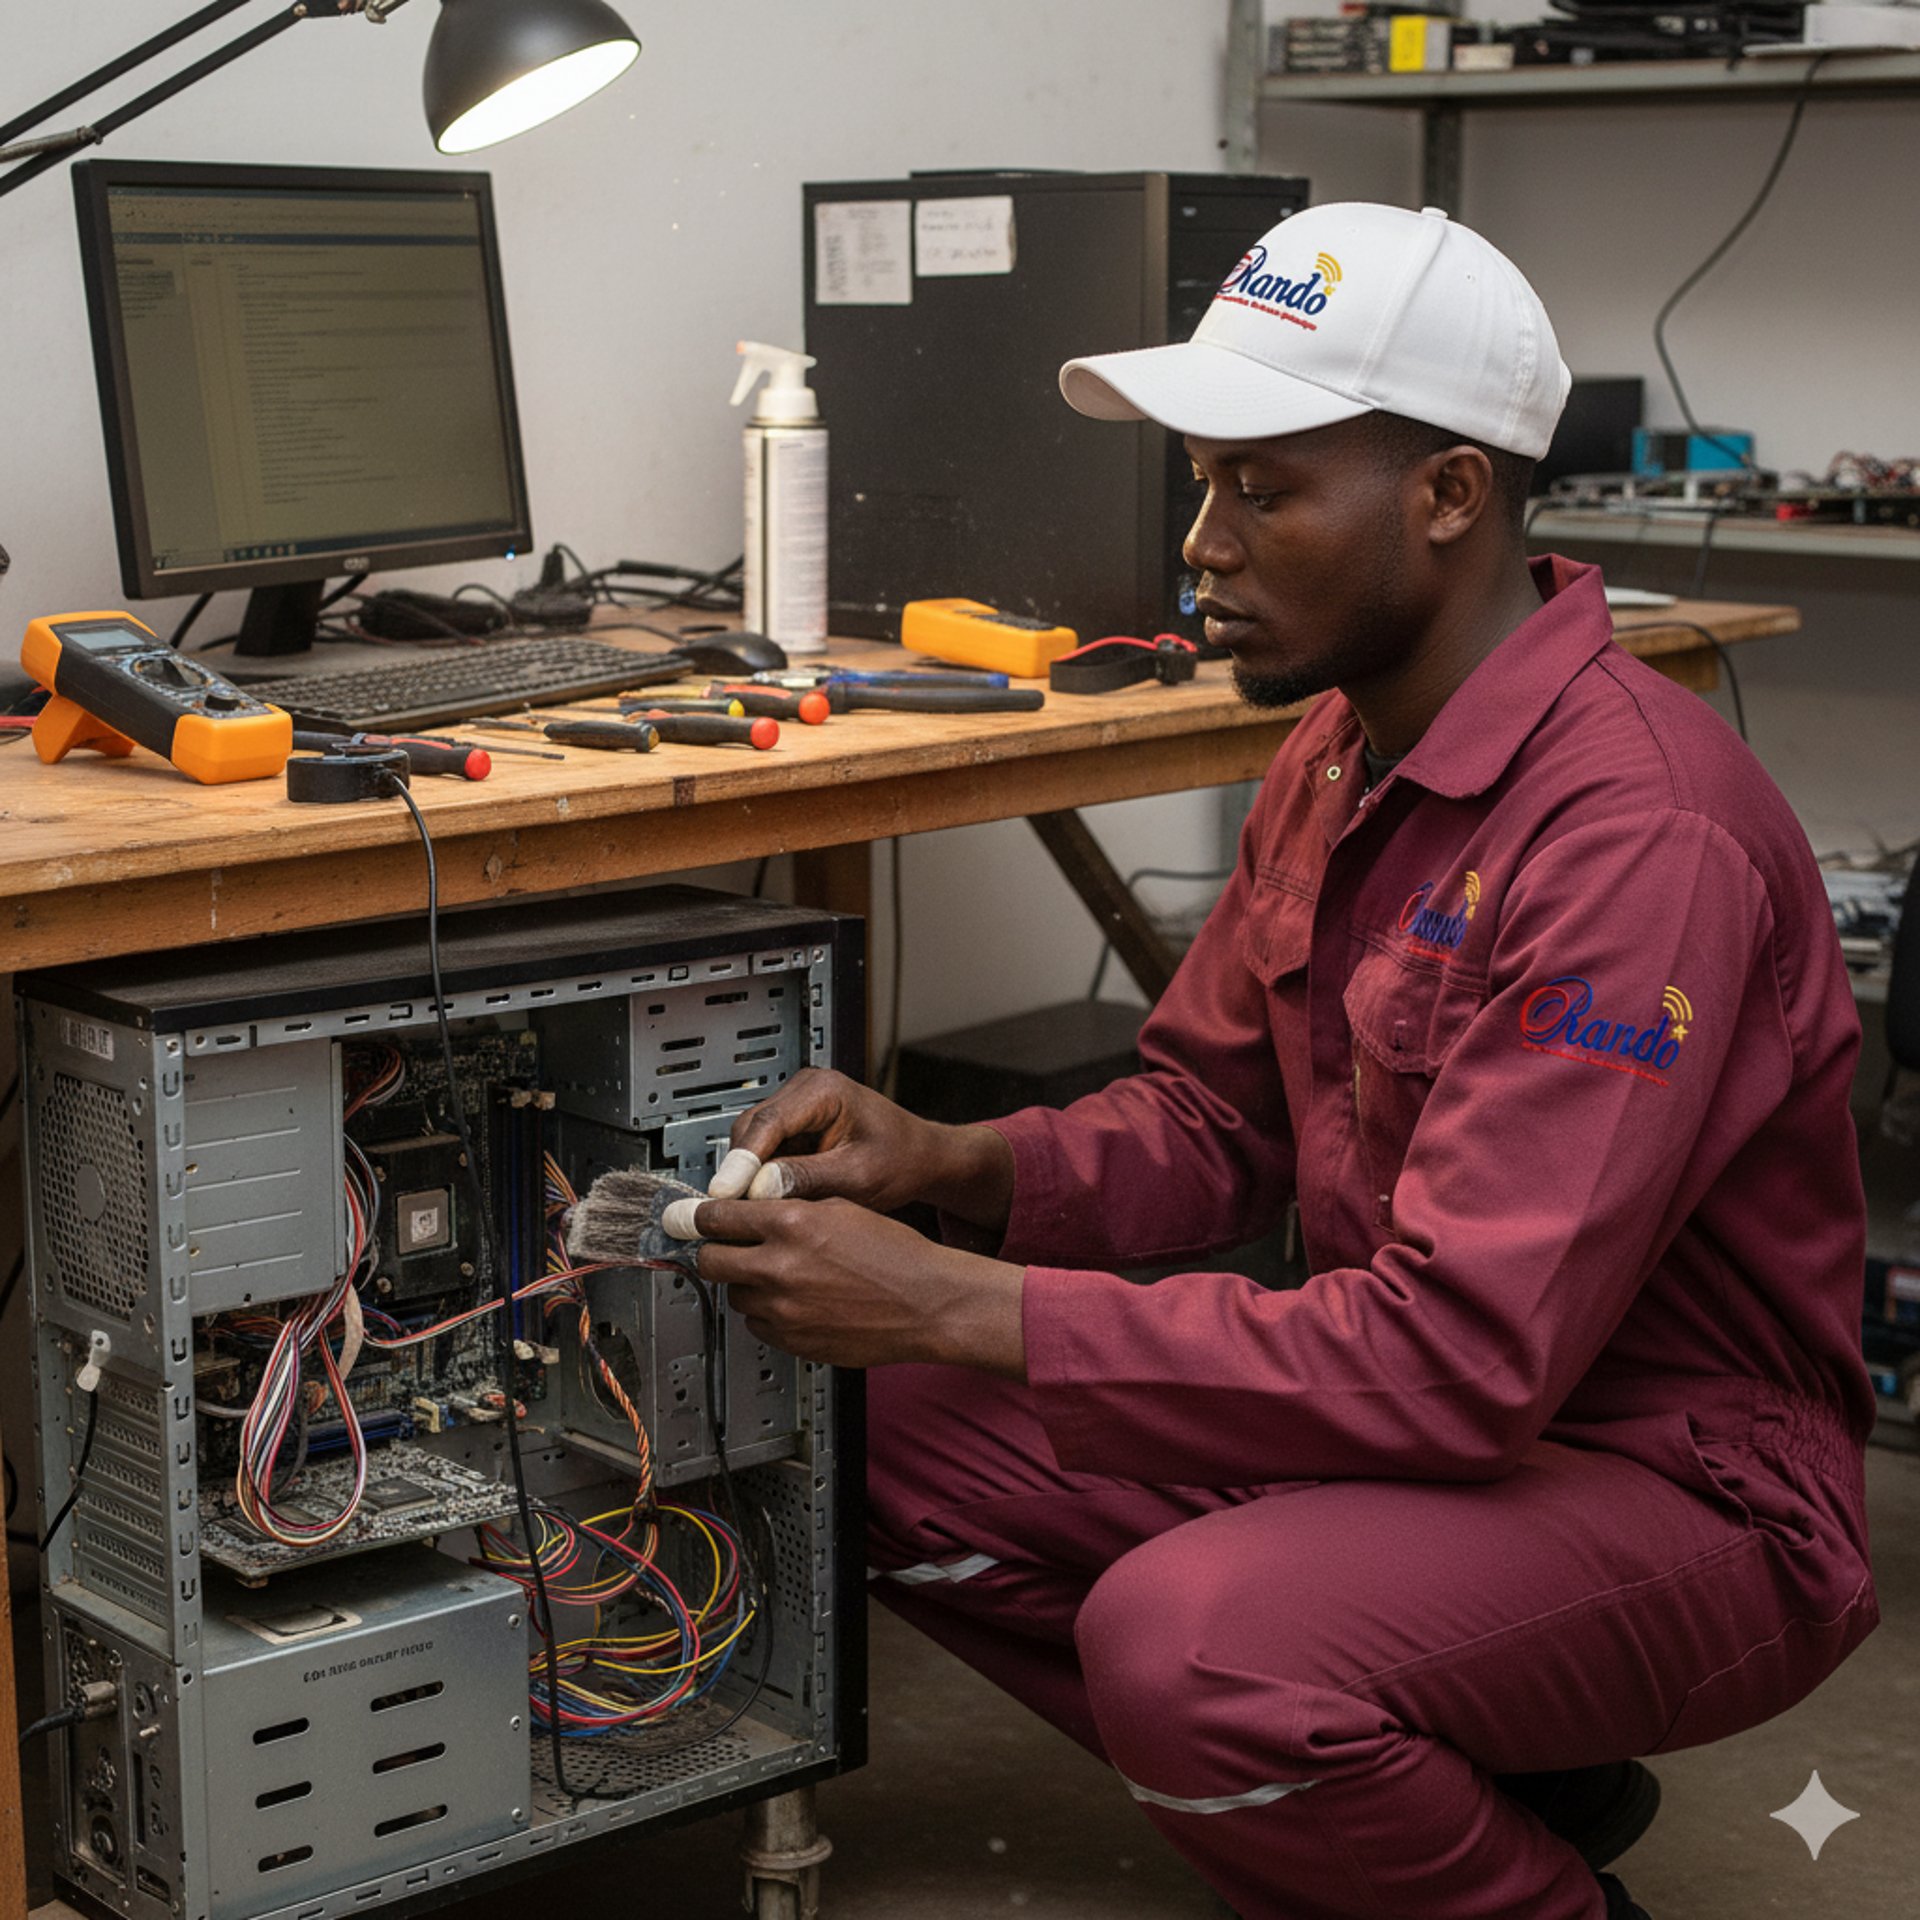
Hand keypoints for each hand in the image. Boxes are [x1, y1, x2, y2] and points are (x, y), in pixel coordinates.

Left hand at [692, 1195, 1025, 1374]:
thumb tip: (749, 1207)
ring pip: (734, 1293)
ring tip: (780, 1274)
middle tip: (723, 1246)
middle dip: (714, 1250)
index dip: (699, 1215)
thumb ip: (789, 1206)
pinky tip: (797, 1300)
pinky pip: (757, 1324)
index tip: (686, 1216)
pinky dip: (768, 1311)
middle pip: (710, 1259)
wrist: (926, 1302)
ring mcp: (782, 1308)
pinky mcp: (791, 1340)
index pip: (717, 1216)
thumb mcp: (840, 1206)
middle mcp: (780, 1266)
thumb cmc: (894, 1253)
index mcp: (792, 1223)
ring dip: (746, 1282)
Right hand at [713, 1067, 1014, 1233]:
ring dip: (752, 1177)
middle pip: (751, 1131)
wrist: (921, 1156)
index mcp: (824, 1091)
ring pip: (752, 1143)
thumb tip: (759, 1189)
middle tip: (736, 1214)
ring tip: (760, 1212)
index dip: (741, 1162)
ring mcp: (797, 1107)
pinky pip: (765, 1152)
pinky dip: (764, 1177)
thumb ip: (809, 1178)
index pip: (767, 1124)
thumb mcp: (858, 1176)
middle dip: (742, 1172)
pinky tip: (773, 1203)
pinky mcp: (794, 1127)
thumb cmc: (903, 1159)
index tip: (723, 1194)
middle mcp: (804, 1091)